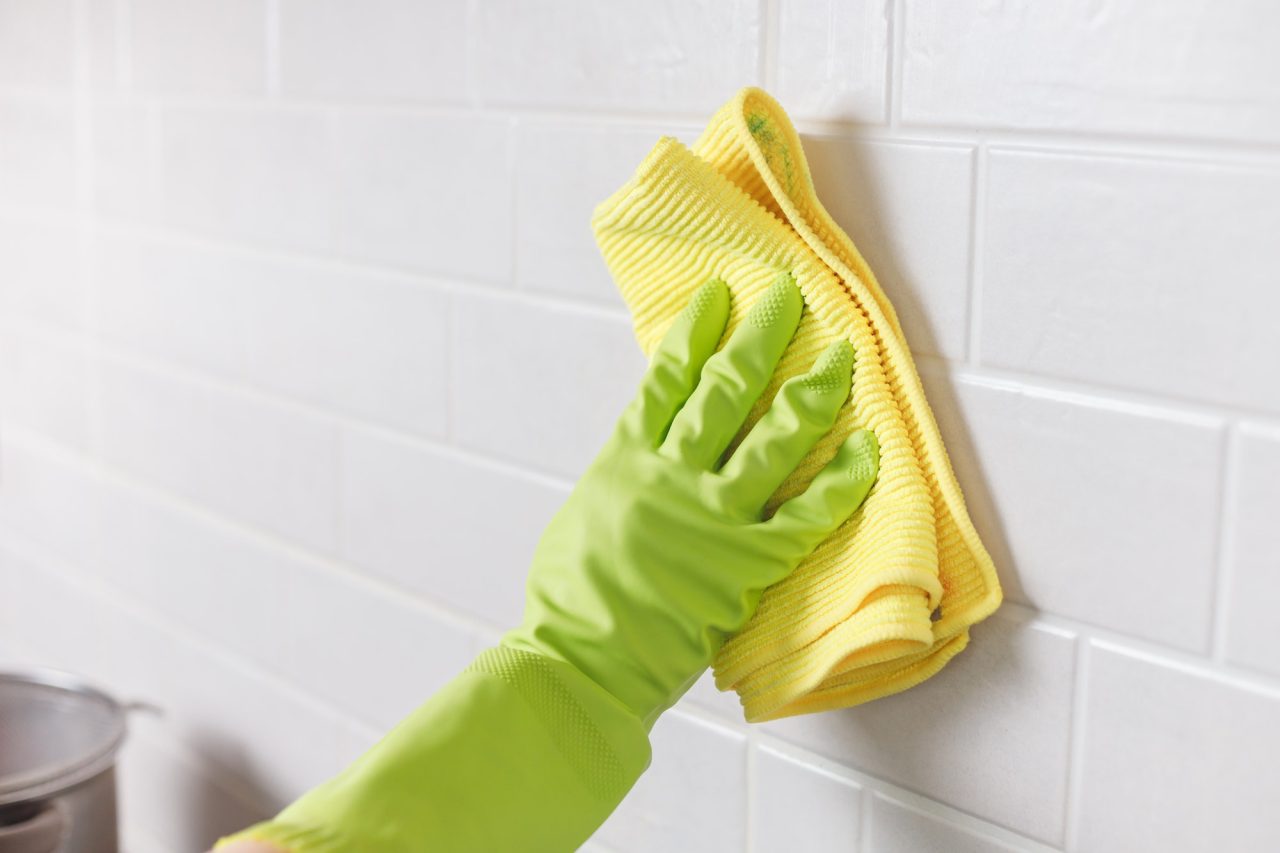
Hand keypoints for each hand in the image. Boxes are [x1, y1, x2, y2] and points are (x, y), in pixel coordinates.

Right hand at [501, 273, 878, 728]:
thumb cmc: (570, 601)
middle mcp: (671, 475)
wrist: (580, 662)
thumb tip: (649, 457)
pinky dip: (841, 483)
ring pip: (775, 436)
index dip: (696, 332)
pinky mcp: (746, 565)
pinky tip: (867, 453)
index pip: (666, 379)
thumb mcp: (584, 517)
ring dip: (813, 392)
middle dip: (761, 336)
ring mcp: (713, 517)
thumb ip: (623, 479)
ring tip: (842, 356)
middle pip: (726, 388)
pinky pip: (807, 514)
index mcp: (624, 460)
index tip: (721, 296)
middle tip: (788, 298)